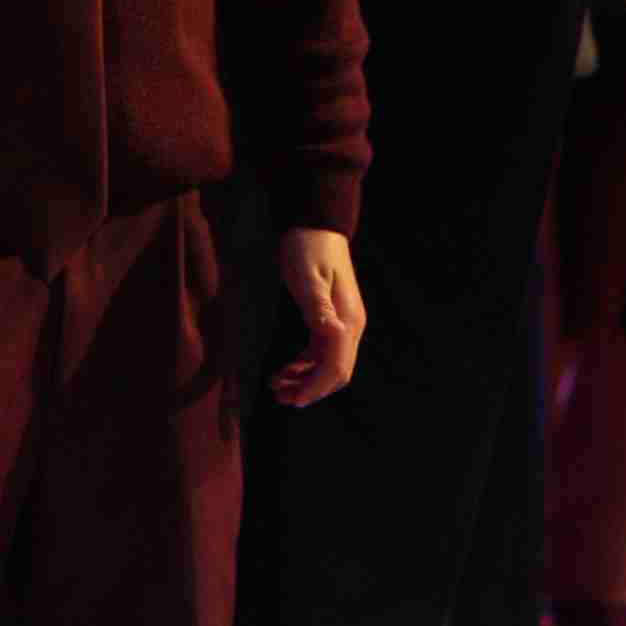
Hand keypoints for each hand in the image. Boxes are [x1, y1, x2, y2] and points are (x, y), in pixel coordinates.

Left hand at [272, 227, 363, 406]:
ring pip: (327, 364)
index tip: (294, 400)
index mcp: (347, 321)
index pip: (336, 366)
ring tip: (276, 387)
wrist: (315, 225)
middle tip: (280, 398)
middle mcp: (349, 326)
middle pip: (336, 372)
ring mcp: (342, 324)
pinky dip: (304, 365)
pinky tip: (285, 370)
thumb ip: (317, 305)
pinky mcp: (331, 319)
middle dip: (310, 389)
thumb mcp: (307, 275)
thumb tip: (334, 333)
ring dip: (304, 379)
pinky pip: (320, 352)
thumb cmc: (307, 247)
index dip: (316, 386)